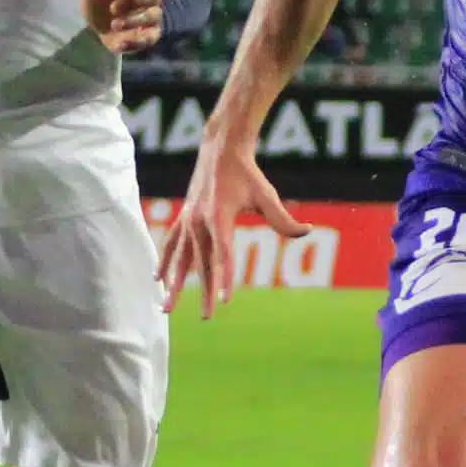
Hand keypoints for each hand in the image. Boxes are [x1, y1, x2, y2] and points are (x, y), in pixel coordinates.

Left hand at [80, 0, 163, 53]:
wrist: (101, 30)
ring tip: (114, 25)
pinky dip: (136, 42)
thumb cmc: (100, 5)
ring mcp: (151, 16)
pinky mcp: (150, 35)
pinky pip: (150, 38)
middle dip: (136, 0)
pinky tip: (120, 44)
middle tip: (113, 8)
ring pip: (154, 15)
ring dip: (135, 20)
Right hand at [158, 132, 302, 317]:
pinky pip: (171, 245)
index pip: (223, 255)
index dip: (225, 279)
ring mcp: (188, 220)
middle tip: (206, 317)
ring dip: (174, 285)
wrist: (220, 150)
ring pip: (180, 259)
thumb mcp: (266, 195)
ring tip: (166, 307)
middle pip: (202, 264)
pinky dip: (164, 262)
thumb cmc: (247, 173)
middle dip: (204, 292)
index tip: (225, 301)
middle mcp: (199, 221)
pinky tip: (158, 279)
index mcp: (219, 217)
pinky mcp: (183, 218)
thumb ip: (283, 218)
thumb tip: (307, 231)